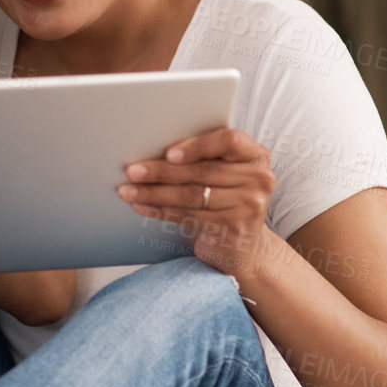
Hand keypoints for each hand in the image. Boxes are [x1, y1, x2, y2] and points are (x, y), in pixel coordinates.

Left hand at [117, 127, 275, 278]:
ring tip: (128, 190)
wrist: (245, 246)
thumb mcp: (224, 174)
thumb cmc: (226, 200)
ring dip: (154, 192)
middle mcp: (258, 179)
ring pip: (192, 195)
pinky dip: (160, 211)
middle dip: (161, 171)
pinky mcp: (233, 228)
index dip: (197, 146)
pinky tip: (141, 206)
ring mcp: (249, 205)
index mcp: (255, 156)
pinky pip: (189, 216)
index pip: (228, 140)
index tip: (168, 153)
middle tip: (132, 171)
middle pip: (202, 171)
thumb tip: (159, 148)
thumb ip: (205, 157)